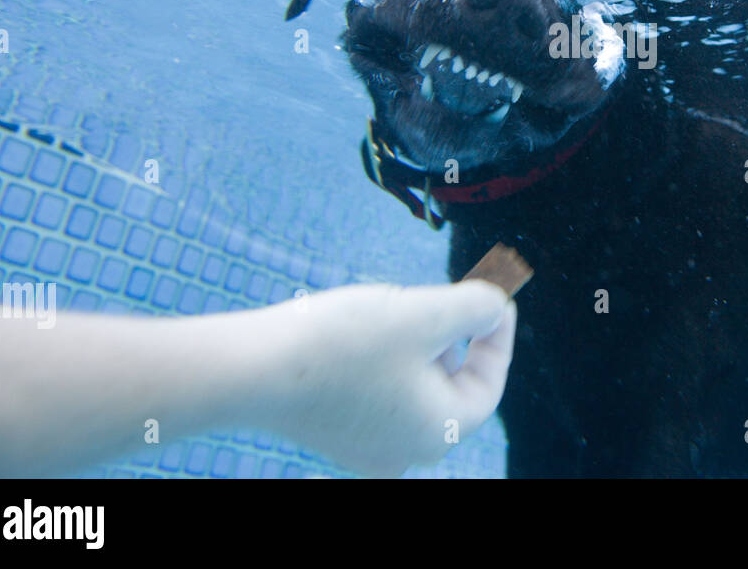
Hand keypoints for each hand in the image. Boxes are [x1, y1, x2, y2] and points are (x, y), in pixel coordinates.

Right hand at [264, 280, 515, 475]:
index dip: (497, 335)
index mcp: (438, 432)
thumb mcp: (425, 313)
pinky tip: (362, 329)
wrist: (250, 369)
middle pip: (451, 386)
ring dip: (418, 344)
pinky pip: (378, 393)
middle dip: (453, 337)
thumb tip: (497, 307)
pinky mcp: (333, 431)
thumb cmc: (343, 343)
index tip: (493, 296)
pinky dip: (384, 359)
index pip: (489, 384)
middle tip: (443, 296)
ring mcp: (365, 447)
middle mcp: (405, 452)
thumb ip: (476, 308)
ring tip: (398, 309)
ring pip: (414, 387)